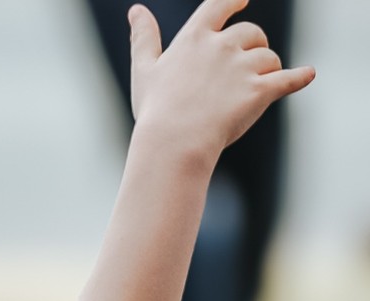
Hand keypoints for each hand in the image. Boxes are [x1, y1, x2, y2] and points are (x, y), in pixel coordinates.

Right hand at [128, 0, 313, 159]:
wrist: (173, 144)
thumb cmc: (154, 111)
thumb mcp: (144, 71)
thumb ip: (143, 38)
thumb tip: (135, 9)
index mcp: (195, 38)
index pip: (219, 4)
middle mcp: (222, 46)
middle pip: (252, 33)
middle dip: (254, 45)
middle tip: (248, 63)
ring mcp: (243, 68)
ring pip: (268, 58)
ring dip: (268, 69)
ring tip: (255, 89)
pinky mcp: (260, 91)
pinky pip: (288, 80)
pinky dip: (299, 77)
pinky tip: (307, 75)